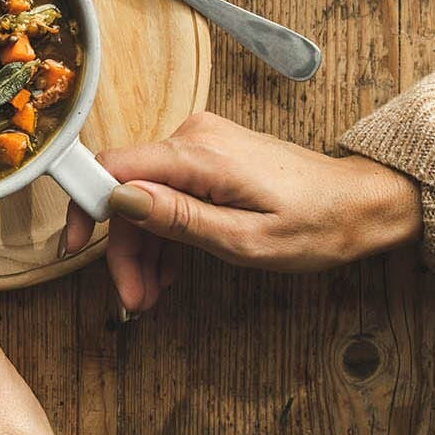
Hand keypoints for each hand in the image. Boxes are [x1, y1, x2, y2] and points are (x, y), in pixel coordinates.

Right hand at [65, 113, 421, 312]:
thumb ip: (178, 218)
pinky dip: (163, 230)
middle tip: (133, 299)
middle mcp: (191, 136)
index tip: (75, 246)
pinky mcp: (206, 154)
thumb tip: (119, 199)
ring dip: (143, 246)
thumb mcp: (245, 240)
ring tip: (150, 295)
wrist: (359, 203)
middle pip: (129, 189)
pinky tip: (167, 270)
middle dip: (123, 247)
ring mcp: (199, 143)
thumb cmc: (315, 225)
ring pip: (146, 194)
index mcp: (198, 153)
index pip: (114, 166)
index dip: (85, 204)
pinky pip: (168, 190)